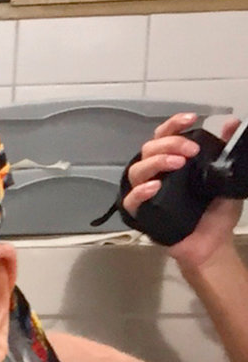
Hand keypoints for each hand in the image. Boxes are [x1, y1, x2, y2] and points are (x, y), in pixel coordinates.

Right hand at [124, 112, 245, 270]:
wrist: (214, 243)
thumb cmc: (217, 211)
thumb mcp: (226, 177)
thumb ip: (226, 151)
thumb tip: (231, 123)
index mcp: (173, 162)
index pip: (165, 136)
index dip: (173, 124)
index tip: (191, 118)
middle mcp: (157, 174)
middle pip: (149, 149)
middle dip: (170, 143)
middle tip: (191, 150)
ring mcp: (147, 193)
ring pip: (137, 170)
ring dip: (156, 162)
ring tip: (177, 163)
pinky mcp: (142, 214)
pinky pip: (131, 200)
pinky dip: (140, 192)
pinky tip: (155, 187)